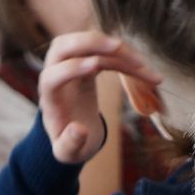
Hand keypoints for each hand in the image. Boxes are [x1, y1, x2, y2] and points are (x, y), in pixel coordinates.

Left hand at [39, 31, 162, 164]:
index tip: (95, 66)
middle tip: (118, 46)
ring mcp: (71, 63)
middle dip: (90, 42)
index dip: (71, 68)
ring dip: (117, 50)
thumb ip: (70, 145)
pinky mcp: (87, 61)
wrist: (73, 132)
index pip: (52, 76)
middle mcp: (55, 73)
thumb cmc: (70, 143)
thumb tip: (78, 130)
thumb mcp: (68, 153)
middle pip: (63, 45)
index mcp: (49, 97)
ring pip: (90, 43)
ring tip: (143, 66)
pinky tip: (145, 71)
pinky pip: (105, 51)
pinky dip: (126, 57)